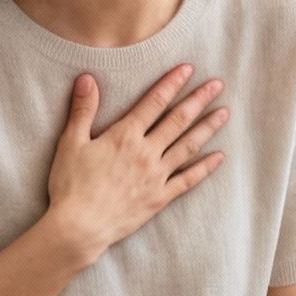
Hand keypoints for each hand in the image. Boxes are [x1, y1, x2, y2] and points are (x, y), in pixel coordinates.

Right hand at [45, 63, 228, 261]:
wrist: (80, 227)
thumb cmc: (71, 185)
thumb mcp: (71, 143)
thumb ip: (83, 109)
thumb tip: (87, 77)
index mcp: (125, 136)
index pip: (154, 102)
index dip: (172, 84)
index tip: (189, 69)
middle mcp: (146, 152)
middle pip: (178, 120)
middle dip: (199, 100)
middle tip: (218, 84)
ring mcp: (156, 176)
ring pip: (188, 146)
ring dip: (207, 128)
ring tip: (224, 113)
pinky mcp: (160, 197)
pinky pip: (188, 180)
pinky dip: (205, 168)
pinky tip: (219, 157)